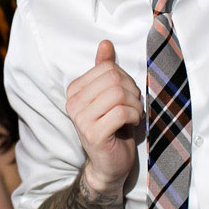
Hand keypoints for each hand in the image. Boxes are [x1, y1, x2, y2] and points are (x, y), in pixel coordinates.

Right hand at [65, 40, 141, 193]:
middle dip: (132, 91)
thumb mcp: (109, 95)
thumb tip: (105, 43)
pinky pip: (122, 112)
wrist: (109, 165)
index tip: (127, 94)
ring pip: (118, 94)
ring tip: (134, 115)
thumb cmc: (113, 127)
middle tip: (134, 105)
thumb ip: (105, 70)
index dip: (125, 78)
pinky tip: (132, 123)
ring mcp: (81, 119)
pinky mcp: (94, 134)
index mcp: (75, 90)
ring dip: (135, 104)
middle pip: (113, 79)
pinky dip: (134, 116)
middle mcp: (73, 103)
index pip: (106, 67)